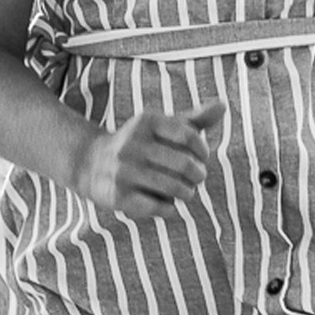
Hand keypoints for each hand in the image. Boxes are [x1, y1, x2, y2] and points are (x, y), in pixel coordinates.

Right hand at [69, 102, 222, 219]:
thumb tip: (223, 106)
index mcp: (146, 122)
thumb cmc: (140, 144)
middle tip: (197, 178)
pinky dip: (170, 208)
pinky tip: (168, 204)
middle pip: (184, 164)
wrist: (91, 163)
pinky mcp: (117, 196)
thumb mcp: (163, 128)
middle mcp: (132, 144)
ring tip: (186, 192)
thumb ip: (193, 120)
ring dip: (187, 193)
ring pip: (174, 188)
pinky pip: (158, 207)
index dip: (203, 150)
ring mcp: (123, 170)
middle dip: (198, 175)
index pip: (189, 135)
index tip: (202, 158)